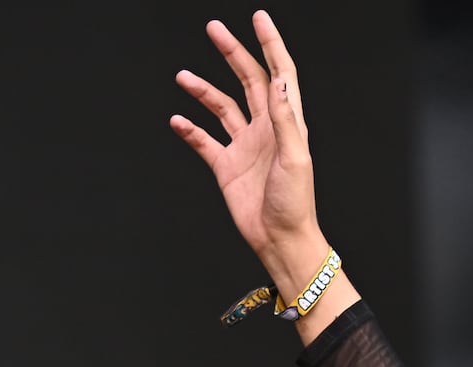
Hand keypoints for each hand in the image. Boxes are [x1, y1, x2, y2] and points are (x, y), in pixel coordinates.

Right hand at [171, 10, 355, 341]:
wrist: (280, 239)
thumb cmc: (295, 203)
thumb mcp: (295, 157)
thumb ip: (285, 119)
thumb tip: (277, 81)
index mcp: (287, 124)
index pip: (279, 74)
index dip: (271, 45)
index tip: (259, 19)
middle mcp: (266, 130)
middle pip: (248, 80)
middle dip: (232, 53)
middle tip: (214, 28)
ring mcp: (245, 146)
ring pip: (221, 107)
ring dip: (203, 89)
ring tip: (182, 76)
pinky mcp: (226, 166)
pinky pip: (204, 140)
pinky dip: (190, 129)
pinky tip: (177, 119)